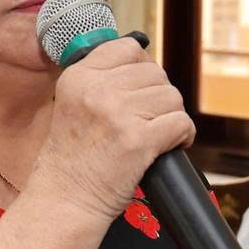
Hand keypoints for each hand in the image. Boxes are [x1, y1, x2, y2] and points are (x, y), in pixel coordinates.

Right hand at [34, 36, 193, 225]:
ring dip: (171, 117)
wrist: (65, 199)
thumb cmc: (73, 159)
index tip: (141, 91)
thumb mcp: (72, 105)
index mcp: (79, 76)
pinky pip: (180, 123)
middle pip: (155, 74)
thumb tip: (146, 65)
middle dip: (159, 98)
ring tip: (157, 135)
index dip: (143, 70)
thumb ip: (100, 81)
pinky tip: (169, 146)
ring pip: (172, 98)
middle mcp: (96, 90)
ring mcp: (118, 114)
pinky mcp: (138, 140)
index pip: (128, 49)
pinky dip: (183, 136)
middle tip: (149, 120)